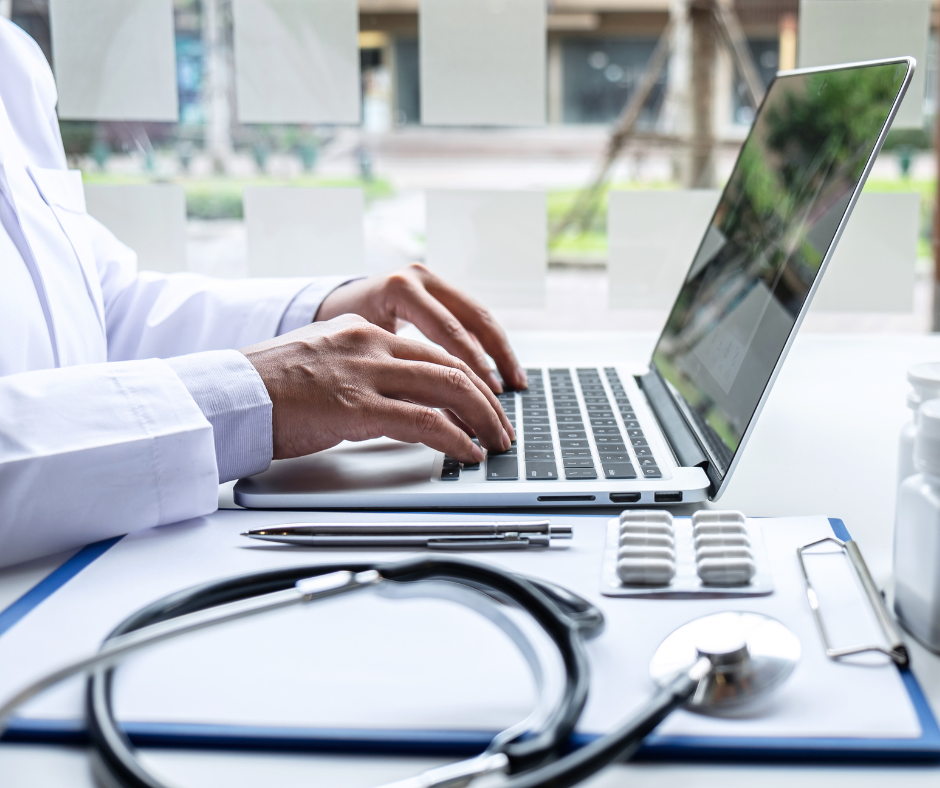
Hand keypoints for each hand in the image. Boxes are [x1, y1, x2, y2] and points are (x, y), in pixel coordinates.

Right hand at [240, 315, 514, 462]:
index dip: (468, 377)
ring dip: (482, 417)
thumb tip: (392, 398)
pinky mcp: (355, 406)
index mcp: (362, 333)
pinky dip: (455, 437)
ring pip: (448, 386)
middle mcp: (370, 344)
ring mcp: (364, 373)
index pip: (433, 350)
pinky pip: (424, 420)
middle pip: (451, 365)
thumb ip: (360, 370)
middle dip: (486, 398)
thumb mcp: (321, 363)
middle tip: (503, 424)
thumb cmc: (265, 388)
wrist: (227, 397)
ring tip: (496, 440)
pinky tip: (467, 451)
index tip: (484, 399)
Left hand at [315, 263, 527, 392]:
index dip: (472, 368)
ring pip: (477, 318)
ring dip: (498, 353)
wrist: (325, 309)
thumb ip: (398, 372)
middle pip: (472, 319)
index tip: (487, 399)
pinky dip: (484, 348)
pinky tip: (496, 372)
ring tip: (515, 384)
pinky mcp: (436, 292)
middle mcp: (419, 279)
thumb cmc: (333, 341)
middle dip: (495, 360)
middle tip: (507, 394)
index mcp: (400, 289)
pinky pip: (468, 321)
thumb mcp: (361, 353)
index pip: (448, 331)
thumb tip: (431, 415)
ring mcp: (430, 282)